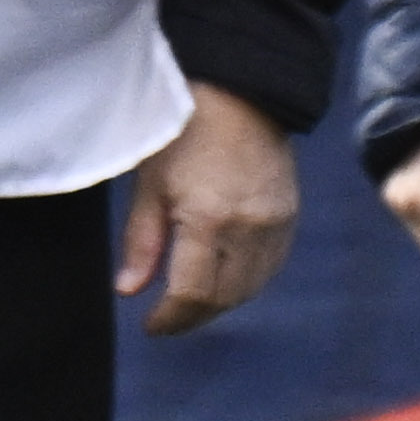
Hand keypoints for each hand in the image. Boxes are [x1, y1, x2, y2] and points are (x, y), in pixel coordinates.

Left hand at [119, 83, 302, 337]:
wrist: (243, 94)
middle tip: (167, 321)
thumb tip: (130, 290)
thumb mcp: (151, 184)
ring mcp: (276, 224)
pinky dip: (246, 282)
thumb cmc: (185, 131)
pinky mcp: (289, 216)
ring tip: (192, 303)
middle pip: (225, 297)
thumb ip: (142, 241)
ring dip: (220, 303)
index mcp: (209, 219)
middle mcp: (249, 228)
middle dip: (193, 317)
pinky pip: (270, 266)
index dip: (171, 318)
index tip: (151, 326)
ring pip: (251, 287)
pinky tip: (224, 279)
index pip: (193, 292)